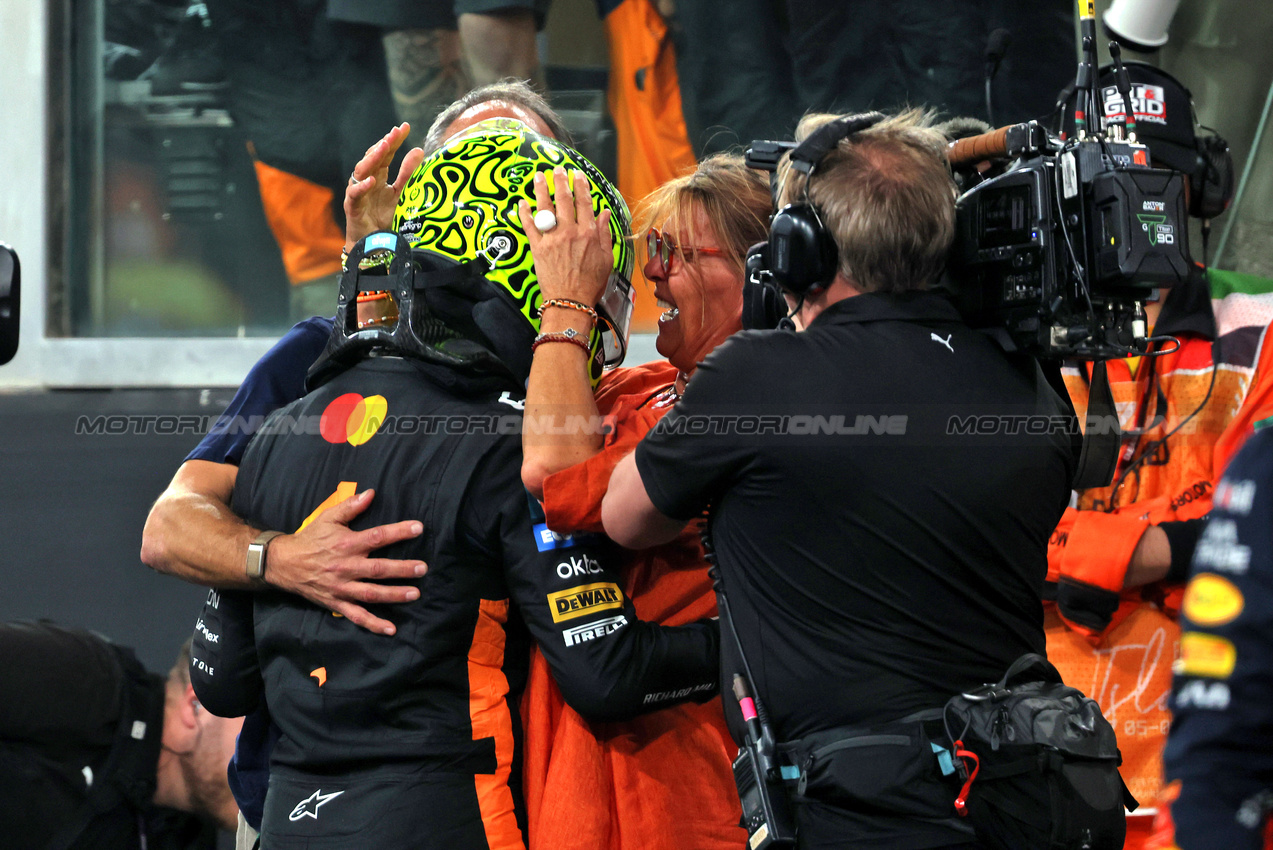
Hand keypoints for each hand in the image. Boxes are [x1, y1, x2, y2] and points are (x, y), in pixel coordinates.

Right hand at [264, 489, 427, 635]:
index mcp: (346, 544)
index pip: (377, 537)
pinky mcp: (336, 603)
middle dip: (402, 569)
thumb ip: (351, 506)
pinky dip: (373, 623)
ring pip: (371, 594)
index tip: (418, 528)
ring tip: (415, 593)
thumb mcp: (328, 517)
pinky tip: (391, 629)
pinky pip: (356, 615)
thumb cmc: (310, 538)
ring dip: (394, 595)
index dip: (398, 532)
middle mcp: (346, 567)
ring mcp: (341, 587)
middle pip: (378, 569)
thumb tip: (371, 493)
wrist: (283, 563)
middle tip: (422, 568)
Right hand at [344, 123, 425, 251]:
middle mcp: (366, 179)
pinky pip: (355, 193)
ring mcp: (358, 190)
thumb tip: (419, 149)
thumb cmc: (382, 215)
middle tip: (395, 132)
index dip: (394, 140)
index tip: (405, 127)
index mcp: (378, 174)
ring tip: (384, 148)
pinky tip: (372, 180)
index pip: (386, 153)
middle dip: (384, 144)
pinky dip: (362, 187)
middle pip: (374, 157)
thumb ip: (407, 173)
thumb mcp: (400, 192)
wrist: (372, 241)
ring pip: (362, 170)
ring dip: (372, 158)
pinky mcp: (352, 205)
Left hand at [517, 166, 613, 307]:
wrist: (570, 302)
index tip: (578, 175)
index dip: (581, 186)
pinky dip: (524, 213)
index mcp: (588, 233)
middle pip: (564, 200)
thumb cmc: (590, 284)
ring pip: (545, 208)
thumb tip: (604, 214)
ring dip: (541, 189)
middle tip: (558, 169)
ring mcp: (552, 239)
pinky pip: (529, 226)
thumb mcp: (606, 259)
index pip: (584, 202)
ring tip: (539, 176)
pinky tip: (522, 202)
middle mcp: (570, 232)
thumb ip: (604, 234)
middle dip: (561, 181)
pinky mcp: (537, 248)